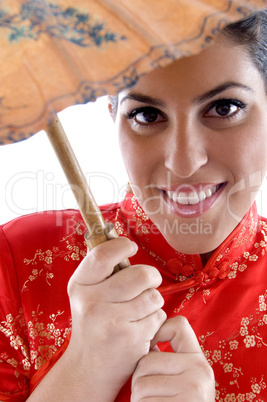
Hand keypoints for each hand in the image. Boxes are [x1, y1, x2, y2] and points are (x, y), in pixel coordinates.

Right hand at [66, 237, 166, 399]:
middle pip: (140, 274)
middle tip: (148, 282)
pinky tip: (141, 327)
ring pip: (153, 296)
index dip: (122, 245)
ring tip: (141, 309)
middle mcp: (92, 302)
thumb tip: (121, 240)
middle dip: (151, 276)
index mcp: (80, 285)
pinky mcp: (131, 339)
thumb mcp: (85, 294)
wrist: (88, 368)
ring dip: (153, 300)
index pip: (103, 254)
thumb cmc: (92, 322)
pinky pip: (158, 316)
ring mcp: (112, 322)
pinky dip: (155, 319)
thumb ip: (101, 270)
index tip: (131, 247)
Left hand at [131, 316, 214, 400]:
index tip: (149, 345)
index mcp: (198, 359)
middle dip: (139, 379)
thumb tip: (143, 334)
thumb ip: (165, 359)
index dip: (159, 329)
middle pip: (147, 360)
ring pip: (141, 382)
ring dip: (138, 398)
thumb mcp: (181, 380)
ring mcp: (193, 389)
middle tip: (150, 394)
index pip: (179, 325)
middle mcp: (199, 370)